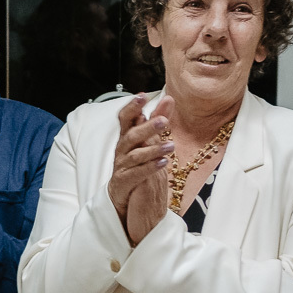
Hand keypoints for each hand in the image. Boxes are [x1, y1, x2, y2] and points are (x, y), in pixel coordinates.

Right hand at [123, 97, 172, 244]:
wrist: (122, 195)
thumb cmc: (135, 164)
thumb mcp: (148, 140)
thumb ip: (157, 120)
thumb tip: (169, 98)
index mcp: (126, 137)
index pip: (125, 119)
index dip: (131, 108)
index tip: (142, 96)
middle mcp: (121, 150)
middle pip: (131, 136)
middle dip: (147, 127)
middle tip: (165, 121)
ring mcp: (121, 166)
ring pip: (135, 155)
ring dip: (153, 149)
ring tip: (171, 146)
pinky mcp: (124, 182)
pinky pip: (136, 173)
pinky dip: (149, 168)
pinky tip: (163, 163)